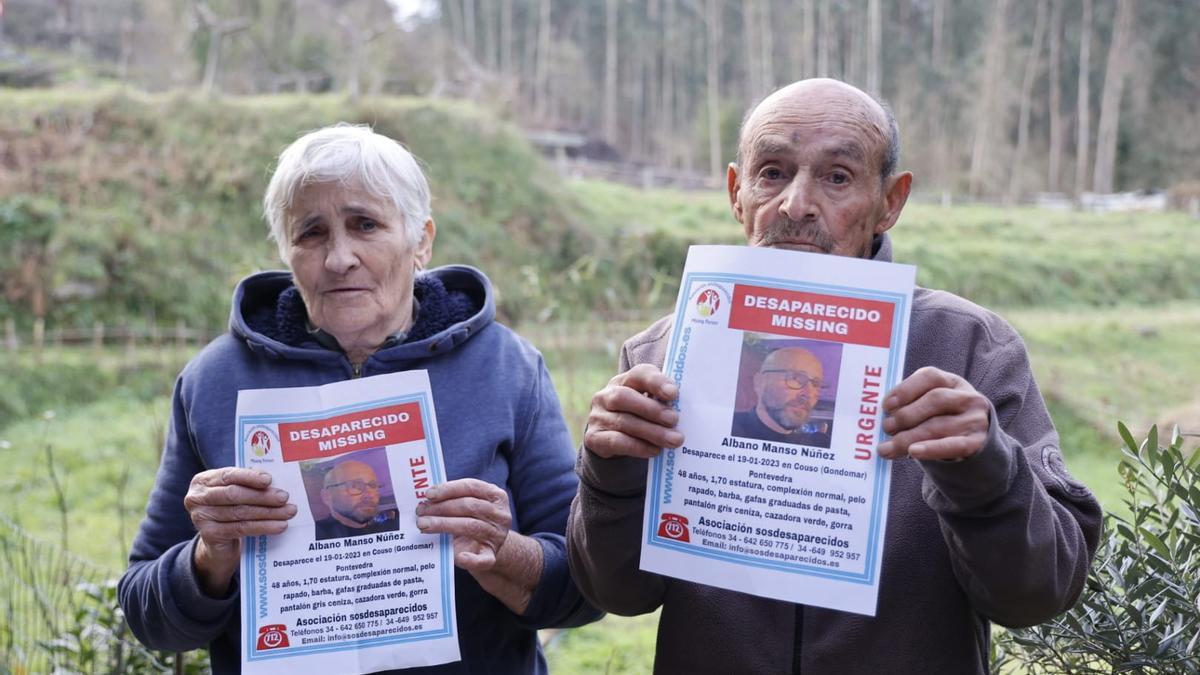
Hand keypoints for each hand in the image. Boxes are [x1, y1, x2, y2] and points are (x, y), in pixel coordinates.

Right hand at [184, 468, 295, 595]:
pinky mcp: (209, 535)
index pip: (228, 475)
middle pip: (234, 494)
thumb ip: (248, 484)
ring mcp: (200, 517)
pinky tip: (279, 526)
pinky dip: (263, 527)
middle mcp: (197, 497)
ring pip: (240, 513)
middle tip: (284, 498)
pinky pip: (241, 529)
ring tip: (288, 512)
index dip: (249, 477)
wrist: (219, 543)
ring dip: (268, 512)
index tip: (269, 480)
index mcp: (203, 480)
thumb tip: (274, 482)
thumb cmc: (231, 509)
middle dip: (262, 496)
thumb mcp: (236, 493)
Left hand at [416, 478, 543, 613]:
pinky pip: (483, 559)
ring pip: (470, 526)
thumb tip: (426, 499)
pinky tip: (458, 557)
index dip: (449, 489)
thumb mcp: (471, 506)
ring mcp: (497, 536)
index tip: (429, 494)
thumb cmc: (473, 520)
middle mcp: (500, 515)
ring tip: (423, 524)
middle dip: (441, 507)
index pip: (472, 487)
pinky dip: (471, 559)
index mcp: (497, 496)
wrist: (487, 546)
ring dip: (443, 524)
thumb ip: (455, 499)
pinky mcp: (492, 556)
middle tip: (420, 511)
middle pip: (469, 506)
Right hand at [583, 363, 683, 458]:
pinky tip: (655, 450)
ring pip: (623, 421)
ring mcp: (597, 416)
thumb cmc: (639, 417)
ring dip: (652, 431)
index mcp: (623, 381)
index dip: (656, 382)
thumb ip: (663, 402)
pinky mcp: (594, 438)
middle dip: (652, 409)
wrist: (612, 440)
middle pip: (624, 397)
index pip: (638, 374)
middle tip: (674, 420)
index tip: (673, 394)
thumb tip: (683, 410)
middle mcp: (605, 395)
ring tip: (674, 440)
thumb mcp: (649, 404)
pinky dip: (638, 446)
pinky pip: (616, 441)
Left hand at [878, 367, 990, 460]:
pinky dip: (931, 449)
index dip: (906, 389)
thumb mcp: (930, 405)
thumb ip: (909, 406)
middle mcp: (968, 398)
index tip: (886, 405)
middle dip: (906, 415)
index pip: (930, 377)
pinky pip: (952, 446)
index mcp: (952, 382)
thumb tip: (882, 418)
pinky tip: (913, 452)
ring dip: (909, 437)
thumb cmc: (942, 417)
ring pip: (939, 426)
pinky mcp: (976, 443)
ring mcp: (975, 420)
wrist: (974, 439)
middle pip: (935, 400)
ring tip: (887, 448)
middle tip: (885, 427)